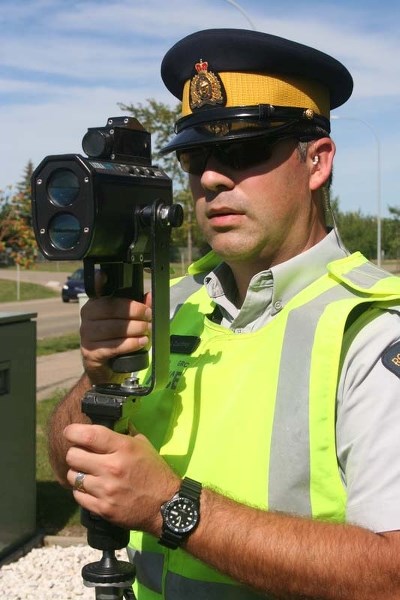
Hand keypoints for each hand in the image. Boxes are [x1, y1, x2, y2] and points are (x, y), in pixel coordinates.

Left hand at [64, 423, 179, 533]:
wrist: (165, 505)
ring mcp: (106, 490)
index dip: (72, 432)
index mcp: (123, 448)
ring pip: (72, 476)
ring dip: (78, 473)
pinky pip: (78, 496)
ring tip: (89, 473)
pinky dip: (82, 491)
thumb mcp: (143, 445)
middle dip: (75, 453)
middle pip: (73, 456)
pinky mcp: (102, 508)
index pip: (87, 435)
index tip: (70, 432)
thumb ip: (123, 434)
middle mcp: (111, 467)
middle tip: (82, 455)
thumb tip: (106, 424)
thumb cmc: (154, 472)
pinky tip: (92, 488)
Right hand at [80, 292, 151, 383]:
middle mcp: (86, 320)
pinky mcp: (90, 353)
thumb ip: (138, 308)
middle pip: (111, 312)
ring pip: (113, 329)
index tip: (147, 310)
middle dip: (135, 317)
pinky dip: (130, 344)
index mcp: (94, 307)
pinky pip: (113, 346)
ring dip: (134, 330)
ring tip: (146, 333)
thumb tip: (150, 295)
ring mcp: (86, 337)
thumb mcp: (128, 322)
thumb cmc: (117, 341)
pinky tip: (141, 342)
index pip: (111, 301)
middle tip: (149, 322)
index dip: (131, 305)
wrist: (105, 368)